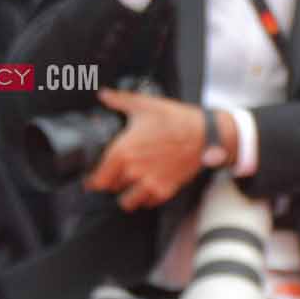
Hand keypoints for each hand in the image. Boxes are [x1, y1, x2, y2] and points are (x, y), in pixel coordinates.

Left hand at [84, 90, 208, 210]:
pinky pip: (148, 203)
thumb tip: (104, 95)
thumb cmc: (176, 119)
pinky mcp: (166, 190)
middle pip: (111, 189)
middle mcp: (133, 171)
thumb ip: (119, 100)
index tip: (94, 178)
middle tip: (117, 175)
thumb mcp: (145, 105)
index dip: (93, 180)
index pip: (97, 179)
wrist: (205, 133)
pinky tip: (148, 188)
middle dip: (113, 183)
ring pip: (128, 202)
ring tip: (130, 187)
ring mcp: (150, 183)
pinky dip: (146, 198)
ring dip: (127, 195)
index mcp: (122, 152)